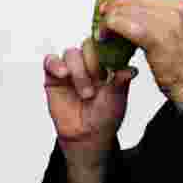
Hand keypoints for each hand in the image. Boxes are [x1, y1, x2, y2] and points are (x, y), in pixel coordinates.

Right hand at [43, 39, 138, 168]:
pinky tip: (63, 74)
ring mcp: (71, 67)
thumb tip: (131, 70)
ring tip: (86, 93)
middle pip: (88, 46)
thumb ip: (121, 83)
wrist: (86, 136)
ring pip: (71, 54)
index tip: (111, 65)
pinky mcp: (54, 75)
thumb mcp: (117, 100)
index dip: (108, 52)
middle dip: (93, 62)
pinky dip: (56, 65)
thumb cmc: (104, 116)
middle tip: (98, 80)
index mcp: (107, 63)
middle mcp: (89, 61)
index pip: (106, 46)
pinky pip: (51, 61)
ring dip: (78, 71)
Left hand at [98, 0, 182, 105]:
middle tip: (100, 21)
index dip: (119, 1)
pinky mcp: (157, 37)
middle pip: (130, 0)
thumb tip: (130, 14)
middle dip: (111, 9)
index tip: (107, 10)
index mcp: (179, 6)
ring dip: (107, 21)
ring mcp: (167, 22)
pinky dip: (109, 29)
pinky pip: (123, 25)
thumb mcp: (175, 34)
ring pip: (123, 11)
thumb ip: (156, 21)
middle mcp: (174, 10)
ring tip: (102, 33)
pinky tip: (104, 39)